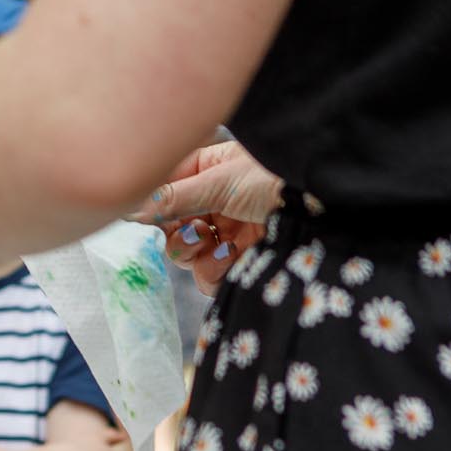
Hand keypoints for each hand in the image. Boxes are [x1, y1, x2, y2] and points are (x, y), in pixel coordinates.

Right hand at [130, 141, 284, 294]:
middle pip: (167, 228)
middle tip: (192, 227)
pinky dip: (213, 271)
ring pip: (184, 256)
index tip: (146, 216)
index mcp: (205, 173)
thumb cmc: (273, 176)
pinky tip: (230, 256)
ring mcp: (225, 233)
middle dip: (175, 232)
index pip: (162, 192)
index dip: (152, 207)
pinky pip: (206, 277)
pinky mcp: (238, 261)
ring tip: (213, 241)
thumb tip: (128, 207)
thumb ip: (172, 197)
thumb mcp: (219, 180)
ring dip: (193, 251)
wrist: (321, 204)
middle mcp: (211, 204)